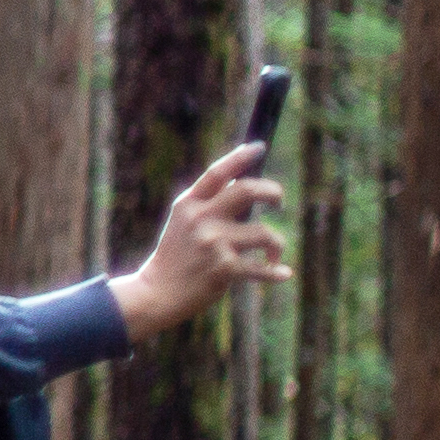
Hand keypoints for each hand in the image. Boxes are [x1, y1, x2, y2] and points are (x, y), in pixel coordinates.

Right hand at [111, 141, 288, 346]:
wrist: (157, 292)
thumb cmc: (175, 256)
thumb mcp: (183, 222)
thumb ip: (209, 205)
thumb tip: (250, 190)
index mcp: (189, 203)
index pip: (218, 172)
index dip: (241, 156)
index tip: (259, 146)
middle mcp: (201, 218)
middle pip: (247, 190)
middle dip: (272, 192)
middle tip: (279, 201)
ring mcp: (213, 243)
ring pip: (264, 233)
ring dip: (276, 245)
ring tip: (273, 253)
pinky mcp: (224, 269)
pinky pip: (262, 268)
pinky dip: (276, 272)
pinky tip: (282, 273)